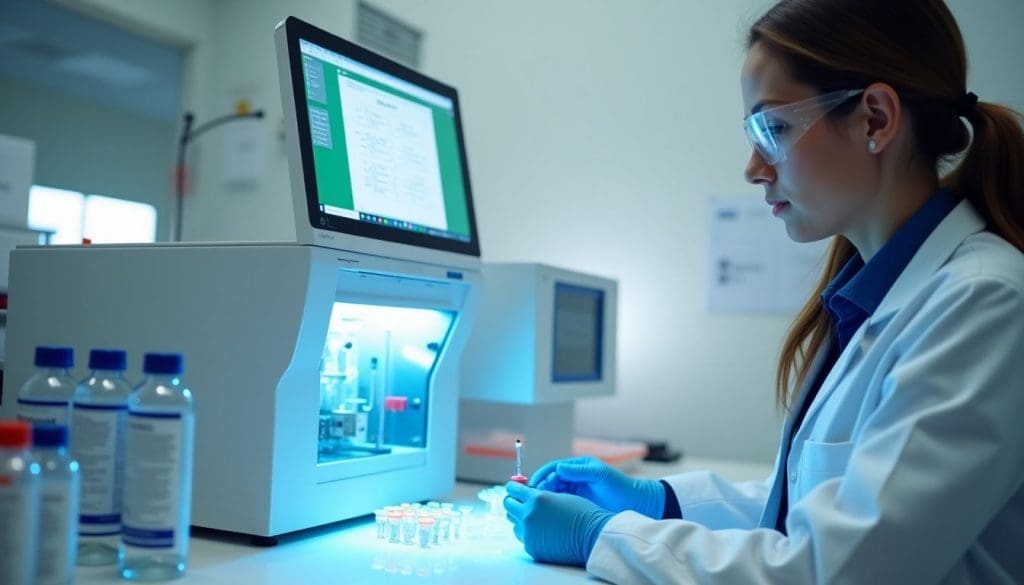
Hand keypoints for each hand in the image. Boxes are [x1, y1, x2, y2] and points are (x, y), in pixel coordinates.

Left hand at [504, 481, 613, 565]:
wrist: (593, 536)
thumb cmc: (582, 513)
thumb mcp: (560, 495)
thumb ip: (541, 494)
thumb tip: (527, 493)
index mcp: (537, 498)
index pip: (513, 489)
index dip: (513, 488)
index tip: (514, 488)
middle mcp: (529, 515)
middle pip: (508, 504)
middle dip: (514, 501)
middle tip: (521, 502)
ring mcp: (529, 533)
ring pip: (513, 522)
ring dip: (520, 518)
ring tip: (535, 518)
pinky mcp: (532, 547)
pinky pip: (523, 537)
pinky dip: (529, 533)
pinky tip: (541, 531)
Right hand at [529, 456, 664, 517]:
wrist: (637, 504)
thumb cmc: (620, 486)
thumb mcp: (600, 474)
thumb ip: (580, 470)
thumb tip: (558, 469)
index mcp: (578, 467)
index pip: (553, 468)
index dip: (543, 475)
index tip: (535, 484)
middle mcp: (574, 477)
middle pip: (550, 480)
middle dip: (540, 487)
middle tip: (534, 497)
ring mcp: (576, 491)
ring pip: (553, 493)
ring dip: (544, 498)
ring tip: (539, 506)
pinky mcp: (578, 504)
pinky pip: (560, 504)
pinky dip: (552, 506)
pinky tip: (548, 513)